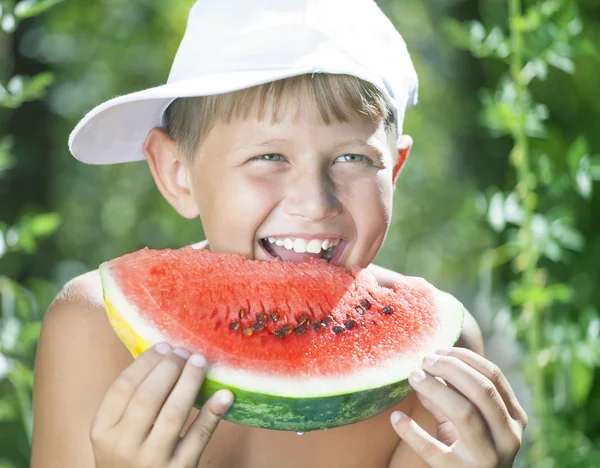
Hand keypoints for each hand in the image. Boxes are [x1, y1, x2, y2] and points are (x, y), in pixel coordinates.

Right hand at [90, 343, 233, 466]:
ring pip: (173, 413)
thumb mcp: (116, 433)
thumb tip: (164, 355)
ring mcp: (152, 460)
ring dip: (190, 382)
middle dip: (169, 368)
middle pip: (148, 396)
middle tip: (185, 352)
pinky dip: (212, 413)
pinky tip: (224, 395)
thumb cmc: (128, 457)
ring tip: (200, 362)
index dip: (145, 362)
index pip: (123, 387)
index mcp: (103, 432)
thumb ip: (131, 403)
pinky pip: (198, 436)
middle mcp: (123, 446)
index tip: (164, 346)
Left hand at [390, 347, 526, 467]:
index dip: (464, 357)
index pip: (493, 376)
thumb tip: (425, 368)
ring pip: (464, 413)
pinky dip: (411, 431)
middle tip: (424, 360)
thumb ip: (453, 394)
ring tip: (412, 377)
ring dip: (435, 389)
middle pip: (482, 390)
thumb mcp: (471, 421)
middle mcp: (508, 438)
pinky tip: (396, 417)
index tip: (439, 349)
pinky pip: (432, 449)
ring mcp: (487, 458)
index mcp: (514, 418)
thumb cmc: (472, 449)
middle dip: (450, 368)